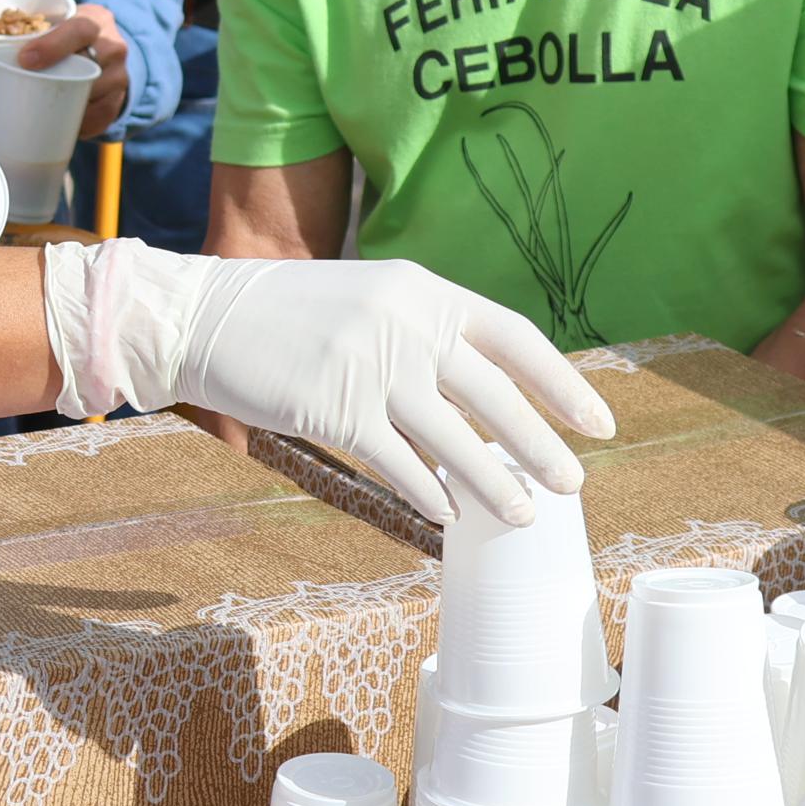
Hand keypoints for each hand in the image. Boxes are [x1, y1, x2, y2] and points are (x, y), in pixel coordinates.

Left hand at [0, 0, 131, 140]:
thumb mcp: (38, 15)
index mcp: (94, 19)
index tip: (24, 59)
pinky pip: (99, 120)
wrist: (104, 53)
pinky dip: (77, 127)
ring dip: (64, 109)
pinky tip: (57, 130)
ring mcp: (119, 78)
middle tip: (17, 91)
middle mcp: (113, 47)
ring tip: (29, 114)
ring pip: (95, 97)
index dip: (54, 44)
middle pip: (92, 66)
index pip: (81, 28)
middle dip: (58, 82)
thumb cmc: (61, 33)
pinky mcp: (117, 104)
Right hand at [43, 244, 614, 527]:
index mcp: (423, 290)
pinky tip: (448, 515)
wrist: (206, 314)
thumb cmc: (289, 314)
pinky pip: (399, 462)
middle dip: (542, 445)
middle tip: (573, 485)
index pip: (514, 338)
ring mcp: (371, 366)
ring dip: (495, 483)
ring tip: (524, 515)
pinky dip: (428, 492)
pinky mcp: (335, 408)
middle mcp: (406, 324)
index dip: (562, 383)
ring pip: (454, 438)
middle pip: (495, 396)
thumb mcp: (370, 301)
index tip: (598, 422)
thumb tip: (483, 393)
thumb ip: (425, 333)